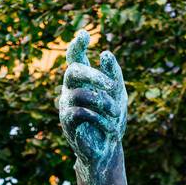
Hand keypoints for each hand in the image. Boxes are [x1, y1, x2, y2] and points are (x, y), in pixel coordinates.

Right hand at [58, 29, 126, 168]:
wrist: (108, 150)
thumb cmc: (112, 120)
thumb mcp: (118, 95)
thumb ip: (114, 75)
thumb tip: (106, 54)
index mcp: (83, 80)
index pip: (75, 57)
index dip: (77, 45)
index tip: (85, 34)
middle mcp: (71, 88)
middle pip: (74, 70)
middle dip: (94, 76)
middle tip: (113, 86)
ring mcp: (66, 104)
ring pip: (81, 93)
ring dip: (103, 103)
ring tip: (116, 113)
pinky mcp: (67, 122)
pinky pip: (81, 113)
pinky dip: (100, 119)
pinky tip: (110, 128)